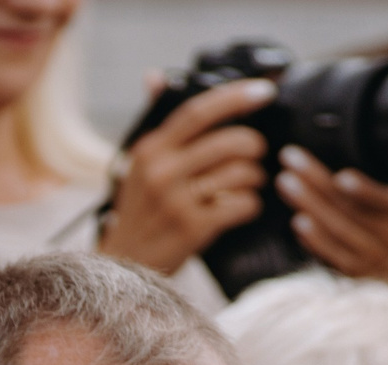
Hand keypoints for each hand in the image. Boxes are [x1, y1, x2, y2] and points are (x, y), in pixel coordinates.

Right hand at [98, 78, 274, 274]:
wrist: (122, 266)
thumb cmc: (141, 212)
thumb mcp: (139, 165)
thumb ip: (155, 123)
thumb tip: (154, 76)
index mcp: (150, 150)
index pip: (199, 111)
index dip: (236, 97)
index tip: (265, 91)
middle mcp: (161, 172)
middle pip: (230, 142)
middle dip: (254, 146)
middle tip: (254, 155)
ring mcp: (176, 201)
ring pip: (241, 173)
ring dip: (254, 178)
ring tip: (246, 185)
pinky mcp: (193, 228)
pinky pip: (242, 204)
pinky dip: (250, 205)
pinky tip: (241, 208)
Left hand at [273, 146, 387, 294]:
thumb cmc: (387, 227)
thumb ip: (372, 183)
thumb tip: (332, 148)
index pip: (385, 199)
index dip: (365, 191)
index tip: (343, 179)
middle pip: (352, 209)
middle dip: (318, 181)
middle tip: (290, 157)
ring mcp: (374, 258)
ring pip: (339, 231)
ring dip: (309, 204)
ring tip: (286, 182)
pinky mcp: (355, 276)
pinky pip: (333, 256)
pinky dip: (315, 239)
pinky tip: (298, 221)